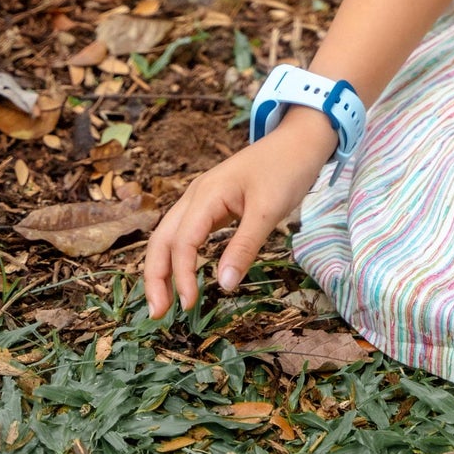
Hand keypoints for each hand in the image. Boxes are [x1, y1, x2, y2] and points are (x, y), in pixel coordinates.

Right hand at [143, 109, 335, 317]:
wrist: (298, 140)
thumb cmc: (285, 169)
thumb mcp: (269, 210)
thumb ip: (245, 246)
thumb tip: (224, 285)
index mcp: (206, 194)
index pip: (182, 241)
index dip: (182, 275)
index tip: (190, 305)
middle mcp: (195, 195)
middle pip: (162, 239)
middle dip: (155, 276)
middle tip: (158, 314)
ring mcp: (201, 199)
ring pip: (169, 235)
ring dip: (163, 268)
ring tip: (165, 302)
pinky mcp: (211, 204)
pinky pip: (185, 232)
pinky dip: (178, 256)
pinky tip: (183, 274)